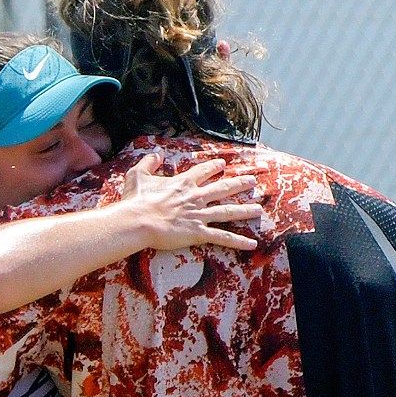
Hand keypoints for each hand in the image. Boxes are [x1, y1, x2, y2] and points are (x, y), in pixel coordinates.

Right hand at [121, 151, 260, 250]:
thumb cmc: (136, 200)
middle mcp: (196, 196)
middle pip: (223, 188)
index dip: (213, 167)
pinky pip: (223, 237)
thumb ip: (148, 162)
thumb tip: (156, 153)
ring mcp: (199, 215)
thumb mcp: (138, 175)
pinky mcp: (198, 232)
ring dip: (245, 210)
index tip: (222, 164)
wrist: (138, 221)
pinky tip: (252, 243)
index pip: (202, 172)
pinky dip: (238, 241)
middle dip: (239, 184)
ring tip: (259, 210)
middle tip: (252, 182)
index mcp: (183, 183)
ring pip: (228, 211)